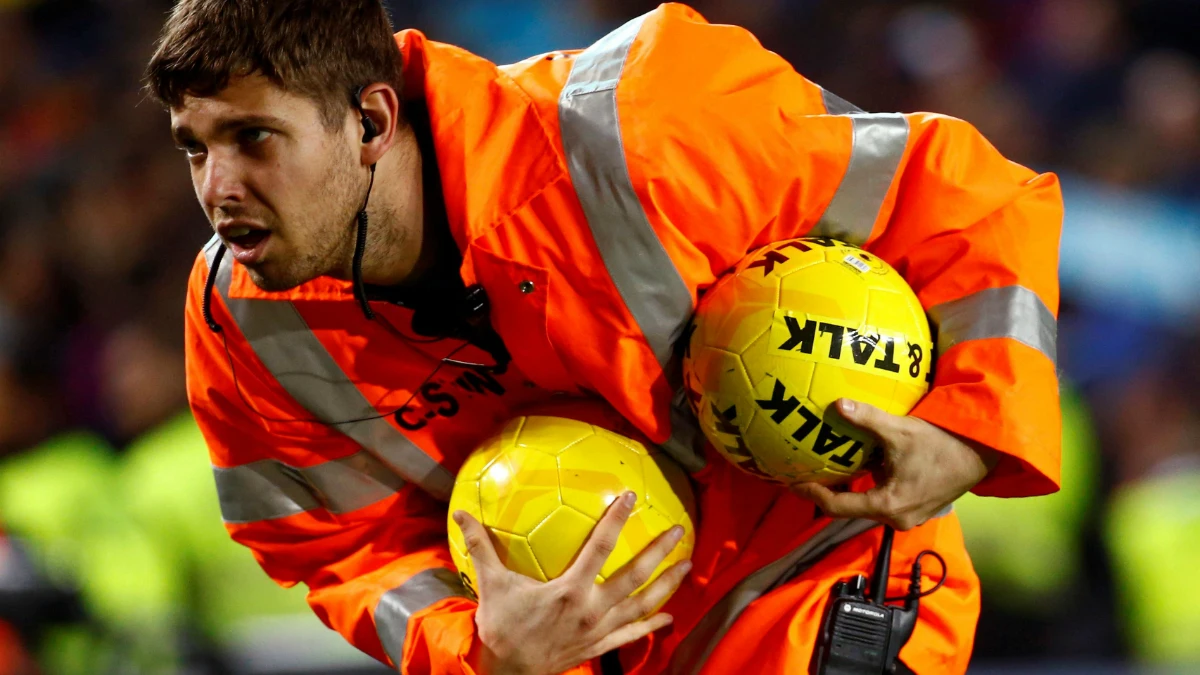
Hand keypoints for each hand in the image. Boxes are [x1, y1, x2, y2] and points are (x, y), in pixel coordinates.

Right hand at [454, 491, 691, 674]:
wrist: (508, 673)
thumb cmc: (501, 627)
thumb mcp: (491, 584)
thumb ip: (480, 547)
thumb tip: (461, 513)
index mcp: (570, 589)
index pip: (602, 547)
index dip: (617, 520)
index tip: (631, 498)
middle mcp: (593, 609)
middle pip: (635, 577)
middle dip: (660, 553)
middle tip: (679, 532)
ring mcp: (600, 630)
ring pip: (642, 605)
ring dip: (667, 586)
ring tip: (687, 567)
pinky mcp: (600, 647)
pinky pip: (632, 635)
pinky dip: (653, 625)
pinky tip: (670, 616)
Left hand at [791, 398, 1000, 530]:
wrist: (981, 455)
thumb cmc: (941, 445)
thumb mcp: (900, 430)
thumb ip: (867, 419)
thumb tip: (837, 404)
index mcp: (887, 505)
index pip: (837, 506)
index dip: (812, 494)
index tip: (794, 481)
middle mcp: (895, 518)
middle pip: (849, 509)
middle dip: (826, 492)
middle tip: (805, 473)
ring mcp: (907, 516)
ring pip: (866, 505)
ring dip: (847, 490)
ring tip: (826, 470)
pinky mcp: (915, 508)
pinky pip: (881, 500)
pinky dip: (866, 487)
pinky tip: (858, 466)